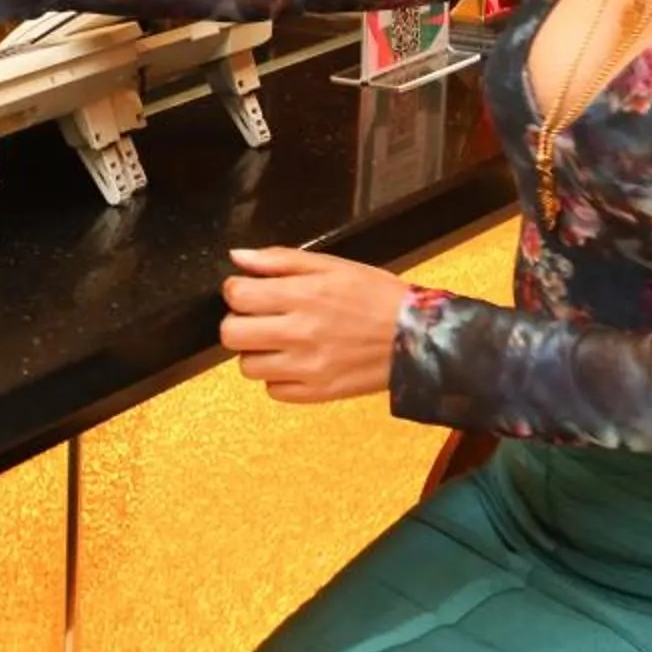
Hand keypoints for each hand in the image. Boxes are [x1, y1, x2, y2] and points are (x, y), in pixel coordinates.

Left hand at [217, 248, 412, 404]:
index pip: (236, 295)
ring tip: (281, 342)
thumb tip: (238, 257)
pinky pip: (273, 391)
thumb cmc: (376, 295)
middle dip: (239, 322)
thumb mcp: (332, 265)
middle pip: (231, 334)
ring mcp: (308, 368)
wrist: (419, 337)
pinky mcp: (318, 393)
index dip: (237, 290)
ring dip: (257, 353)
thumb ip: (280, 260)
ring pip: (247, 367)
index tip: (250, 291)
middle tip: (261, 318)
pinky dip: (279, 378)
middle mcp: (300, 333)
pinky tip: (297, 362)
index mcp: (302, 296)